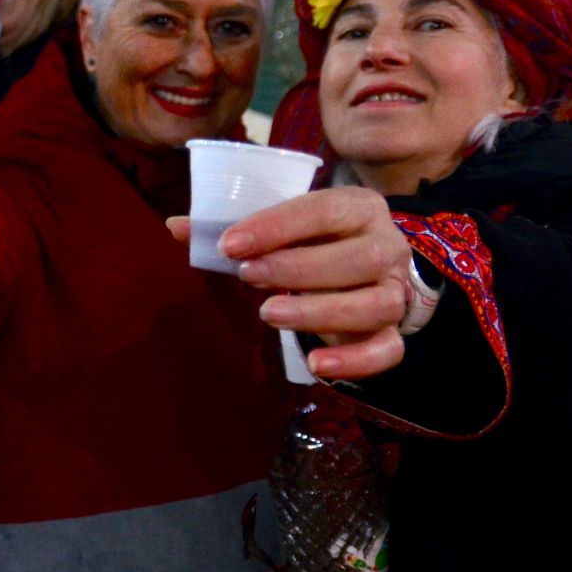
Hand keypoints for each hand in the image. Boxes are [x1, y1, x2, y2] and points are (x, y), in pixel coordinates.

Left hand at [214, 187, 413, 380]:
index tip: (229, 245)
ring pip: (376, 304)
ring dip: (320, 312)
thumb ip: (232, 228)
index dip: (276, 226)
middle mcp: (388, 246)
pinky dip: (355, 361)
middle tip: (247, 276)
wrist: (361, 271)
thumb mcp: (277, 228)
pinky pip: (388, 350)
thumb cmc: (311, 242)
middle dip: (298, 268)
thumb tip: (176, 227)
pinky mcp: (393, 331)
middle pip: (359, 259)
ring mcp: (396, 291)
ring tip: (268, 313)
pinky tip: (315, 364)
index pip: (324, 210)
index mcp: (358, 207)